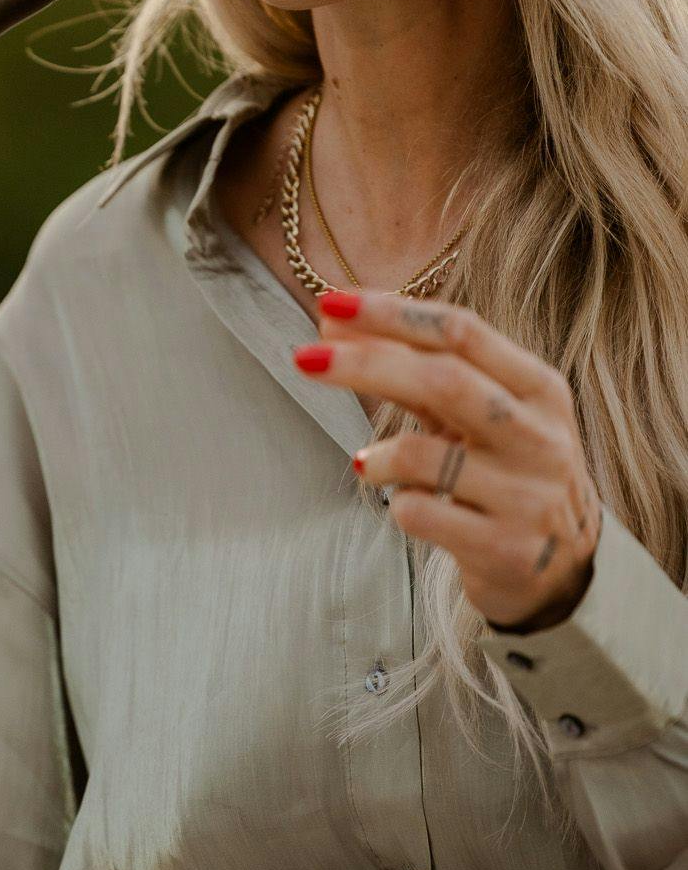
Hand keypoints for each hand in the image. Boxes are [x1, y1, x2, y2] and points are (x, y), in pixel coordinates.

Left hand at [294, 291, 601, 632]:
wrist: (566, 567)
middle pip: (443, 380)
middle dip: (365, 363)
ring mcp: (526, 496)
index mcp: (539, 388)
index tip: (331, 302)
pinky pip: (421, 513)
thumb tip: (334, 322)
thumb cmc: (505, 471)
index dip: (392, 313)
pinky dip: (398, 503)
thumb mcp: (479, 416)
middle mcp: (540, 436)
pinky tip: (406, 505)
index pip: (461, 331)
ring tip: (369, 464)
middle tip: (304, 358)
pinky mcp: (503, 548)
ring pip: (424, 455)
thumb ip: (417, 371)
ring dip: (380, 456)